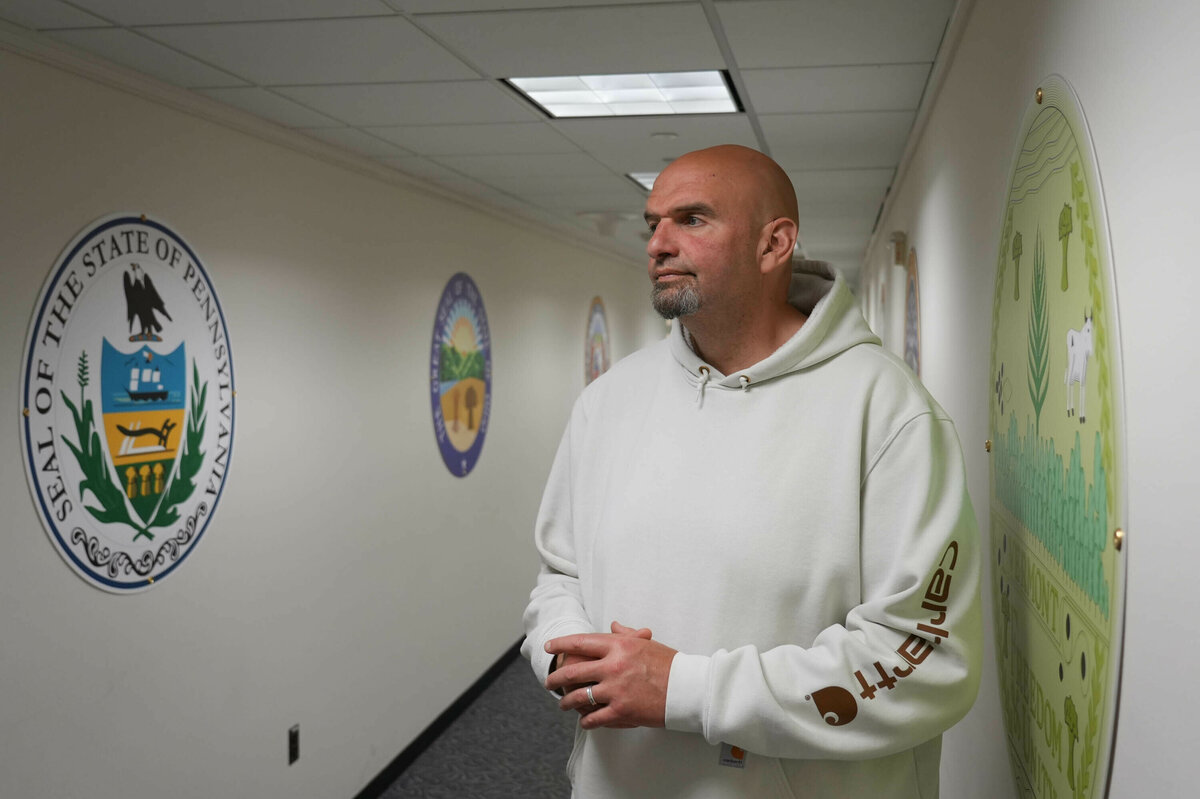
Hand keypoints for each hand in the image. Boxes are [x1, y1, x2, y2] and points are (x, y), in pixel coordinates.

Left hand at [545, 621, 676, 729]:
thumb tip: (613, 626)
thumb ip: (626, 635)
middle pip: (574, 671)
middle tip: (549, 682)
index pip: (582, 643)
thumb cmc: (671, 665)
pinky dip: (586, 721)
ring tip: (563, 704)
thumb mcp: (647, 644)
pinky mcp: (621, 711)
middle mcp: (613, 666)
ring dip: (567, 702)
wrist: (688, 688)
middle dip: (557, 678)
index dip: (562, 644)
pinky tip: (584, 722)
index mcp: (620, 646)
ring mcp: (615, 690)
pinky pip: (595, 718)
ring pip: (579, 697)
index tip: (549, 647)